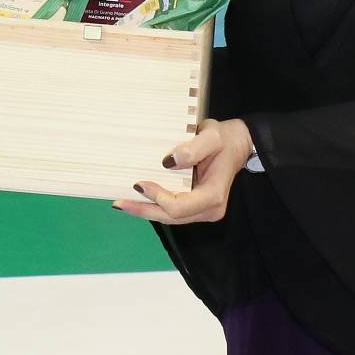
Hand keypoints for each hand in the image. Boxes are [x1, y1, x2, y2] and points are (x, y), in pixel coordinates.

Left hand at [113, 117, 253, 224]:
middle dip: (143, 210)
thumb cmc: (224, 139)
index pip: (179, 206)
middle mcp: (209, 209)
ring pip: (169, 218)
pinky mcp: (195, 207)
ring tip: (122, 203)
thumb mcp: (212, 136)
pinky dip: (153, 207)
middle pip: (171, 217)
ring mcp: (202, 211)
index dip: (157, 198)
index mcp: (213, 195)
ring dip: (146, 211)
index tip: (139, 183)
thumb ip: (193, 148)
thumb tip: (168, 161)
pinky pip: (172, 212)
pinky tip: (137, 200)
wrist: (236, 145)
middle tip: (118, 203)